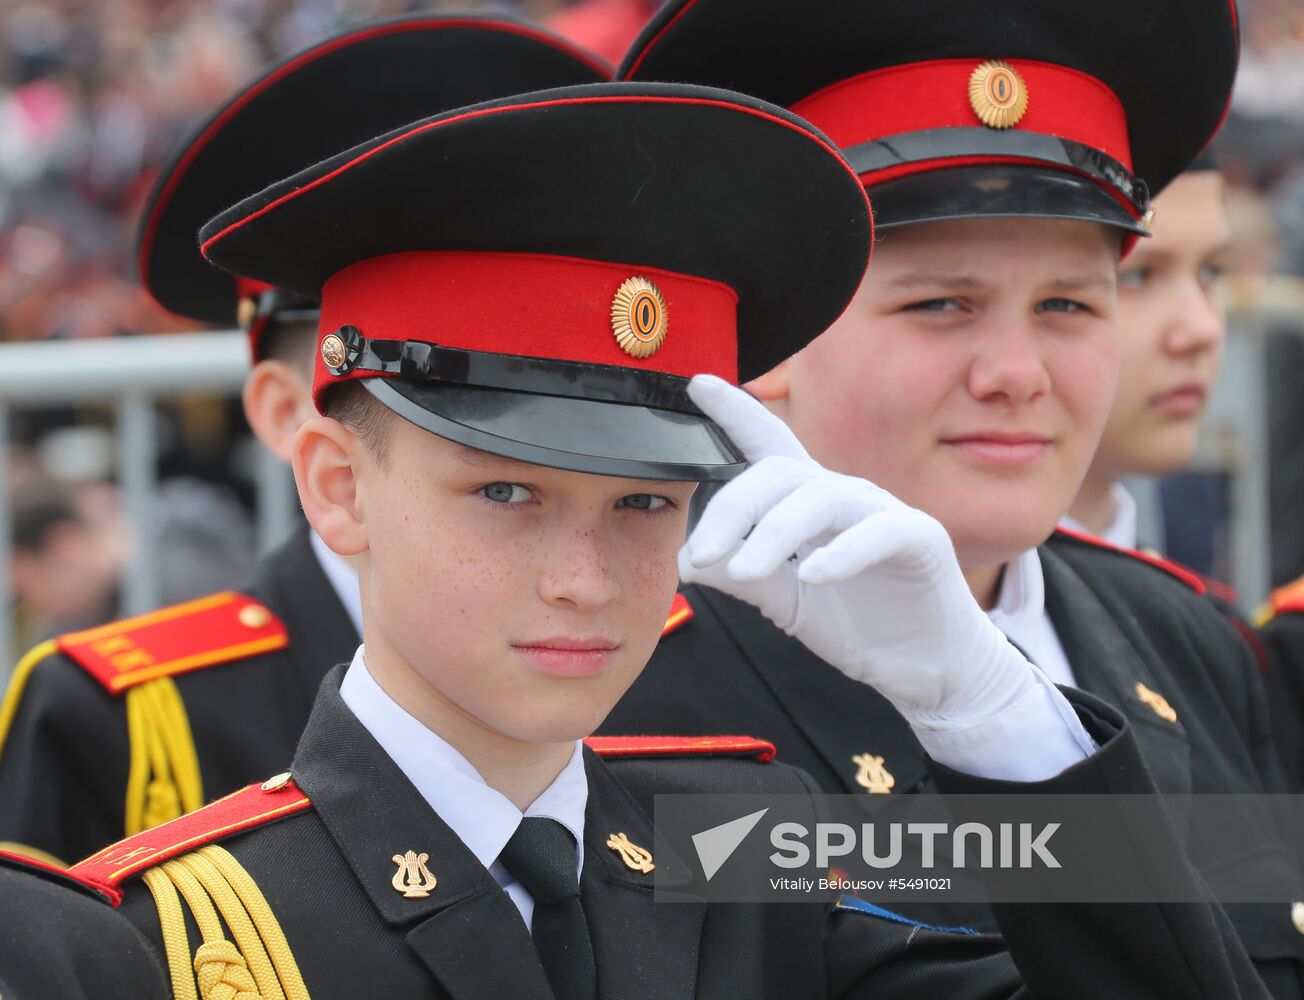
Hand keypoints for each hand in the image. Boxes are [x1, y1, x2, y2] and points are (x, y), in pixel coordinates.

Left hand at [679, 374, 1039, 730]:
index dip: (736, 413)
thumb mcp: (786, 602)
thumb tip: (688, 561)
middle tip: (698, 555)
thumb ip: (743, 578)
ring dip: (774, 534)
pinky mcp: (920, 540)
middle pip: (780, 473)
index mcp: (810, 504)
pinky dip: (841, 552)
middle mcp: (845, 496)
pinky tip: (812, 575)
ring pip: (822, 498)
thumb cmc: (859, 625)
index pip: (769, 446)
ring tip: (743, 573)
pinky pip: (878, 531)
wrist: (925, 670)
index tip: (697, 385)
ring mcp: (884, 512)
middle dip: (732, 508)